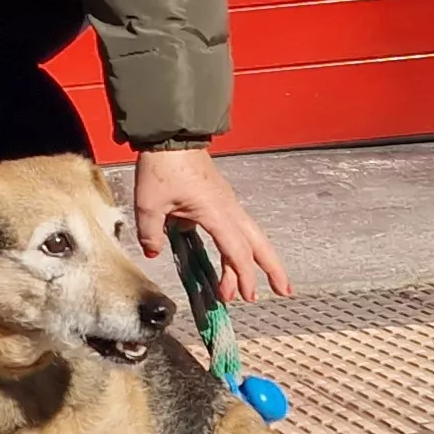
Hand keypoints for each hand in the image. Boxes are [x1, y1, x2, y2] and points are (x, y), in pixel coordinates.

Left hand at [132, 144, 291, 296]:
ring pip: (250, 236)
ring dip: (255, 261)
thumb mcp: (149, 204)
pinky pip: (237, 227)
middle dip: (273, 269)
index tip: (242, 297)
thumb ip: (151, 233)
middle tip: (284, 291)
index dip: (242, 276)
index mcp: (217, 213)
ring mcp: (227, 202)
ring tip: (252, 287)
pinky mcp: (220, 198)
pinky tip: (231, 258)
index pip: (236, 251)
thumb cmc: (163, 167)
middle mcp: (229, 209)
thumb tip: (154, 252)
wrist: (171, 136)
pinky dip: (240, 246)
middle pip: (258, 244)